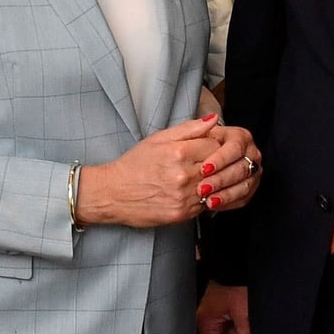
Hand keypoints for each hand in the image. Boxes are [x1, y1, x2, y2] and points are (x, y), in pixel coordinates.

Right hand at [77, 115, 254, 228]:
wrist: (113, 194)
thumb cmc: (134, 165)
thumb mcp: (157, 139)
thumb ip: (188, 129)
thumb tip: (214, 119)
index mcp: (177, 153)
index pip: (214, 146)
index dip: (215, 145)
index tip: (210, 147)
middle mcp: (182, 176)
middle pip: (219, 167)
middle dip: (220, 164)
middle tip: (212, 163)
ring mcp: (183, 197)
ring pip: (216, 187)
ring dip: (216, 182)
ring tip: (206, 178)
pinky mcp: (183, 214)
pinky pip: (206, 204)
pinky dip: (208, 197)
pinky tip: (198, 191)